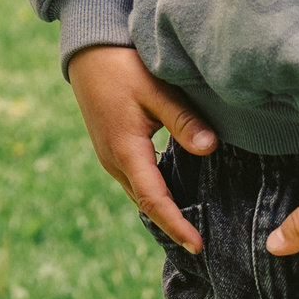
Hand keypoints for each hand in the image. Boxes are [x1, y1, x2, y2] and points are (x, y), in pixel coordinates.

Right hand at [65, 45, 217, 254]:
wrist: (88, 53)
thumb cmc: (123, 67)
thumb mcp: (156, 89)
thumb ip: (183, 120)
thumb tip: (210, 149)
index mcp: (125, 150)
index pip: (154, 199)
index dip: (176, 225)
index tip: (198, 245)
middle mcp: (113, 161)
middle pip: (145, 203)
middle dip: (171, 225)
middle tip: (202, 243)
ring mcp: (109, 156)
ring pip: (138, 193)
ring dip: (162, 209)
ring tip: (191, 224)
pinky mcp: (111, 148)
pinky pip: (134, 180)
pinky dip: (154, 192)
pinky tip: (173, 192)